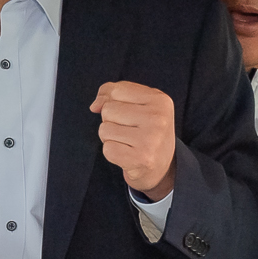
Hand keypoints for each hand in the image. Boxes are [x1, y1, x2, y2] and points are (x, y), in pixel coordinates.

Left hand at [91, 80, 177, 200]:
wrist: (162, 167)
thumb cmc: (146, 132)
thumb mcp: (138, 105)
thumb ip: (113, 94)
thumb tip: (95, 106)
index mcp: (160, 100)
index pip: (116, 90)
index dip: (114, 103)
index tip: (131, 115)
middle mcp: (158, 118)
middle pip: (108, 110)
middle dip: (111, 121)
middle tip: (130, 132)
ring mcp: (150, 139)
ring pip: (104, 129)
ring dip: (110, 138)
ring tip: (128, 143)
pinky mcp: (140, 159)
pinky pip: (107, 149)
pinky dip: (112, 153)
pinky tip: (127, 155)